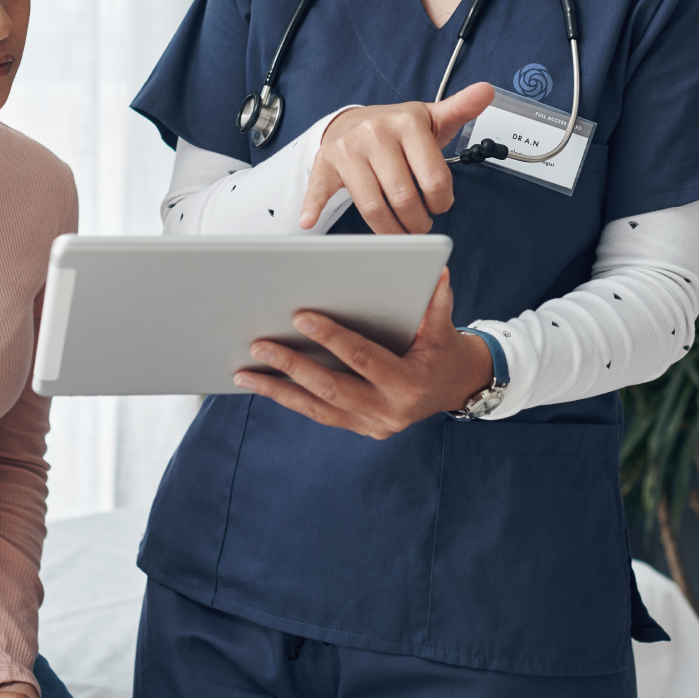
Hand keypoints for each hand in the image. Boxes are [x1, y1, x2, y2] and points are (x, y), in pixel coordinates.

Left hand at [232, 270, 493, 437]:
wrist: (455, 388)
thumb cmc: (442, 350)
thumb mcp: (443, 328)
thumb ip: (437, 302)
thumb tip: (437, 269)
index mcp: (407, 383)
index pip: (362, 357)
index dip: (331, 337)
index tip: (299, 317)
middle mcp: (388, 411)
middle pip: (330, 387)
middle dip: (292, 365)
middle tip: (258, 344)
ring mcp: (371, 425)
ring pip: (317, 408)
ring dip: (278, 390)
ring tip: (244, 373)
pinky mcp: (359, 427)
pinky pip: (319, 414)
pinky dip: (289, 399)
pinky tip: (262, 385)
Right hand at [301, 82, 493, 233]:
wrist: (353, 122)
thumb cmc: (397, 128)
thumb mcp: (431, 118)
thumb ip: (460, 109)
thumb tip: (487, 90)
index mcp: (407, 122)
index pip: (434, 180)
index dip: (441, 202)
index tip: (439, 205)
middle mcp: (375, 133)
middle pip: (404, 198)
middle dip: (417, 222)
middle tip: (419, 226)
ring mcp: (348, 149)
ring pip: (372, 206)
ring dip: (389, 230)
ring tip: (399, 233)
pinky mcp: (325, 164)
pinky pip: (320, 189)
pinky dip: (313, 207)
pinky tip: (310, 222)